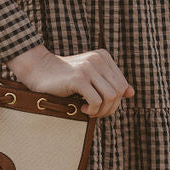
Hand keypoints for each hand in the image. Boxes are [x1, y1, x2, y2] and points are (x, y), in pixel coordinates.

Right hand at [8, 43, 134, 117]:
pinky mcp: (78, 78)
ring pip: (110, 97)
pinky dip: (92, 110)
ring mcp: (88, 68)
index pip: (122, 85)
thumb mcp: (90, 77)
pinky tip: (81, 109)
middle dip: (110, 108)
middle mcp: (98, 60)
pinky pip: (96, 101)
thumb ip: (110, 82)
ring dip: (101, 111)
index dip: (115, 101)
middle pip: (118, 92)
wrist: (37, 70)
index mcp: (103, 57)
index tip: (101, 106)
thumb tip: (131, 93)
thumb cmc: (64, 77)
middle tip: (96, 113)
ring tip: (89, 112)